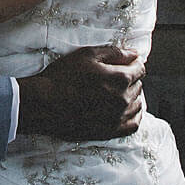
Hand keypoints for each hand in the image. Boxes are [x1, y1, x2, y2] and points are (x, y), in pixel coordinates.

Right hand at [16, 45, 144, 140]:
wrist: (44, 104)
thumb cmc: (63, 77)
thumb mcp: (87, 55)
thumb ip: (115, 53)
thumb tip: (135, 54)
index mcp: (120, 78)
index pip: (140, 69)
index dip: (132, 64)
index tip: (124, 64)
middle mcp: (123, 99)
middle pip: (138, 86)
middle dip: (130, 80)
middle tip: (113, 77)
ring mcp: (117, 117)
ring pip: (137, 104)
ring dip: (131, 97)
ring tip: (117, 93)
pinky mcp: (110, 131)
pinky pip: (133, 124)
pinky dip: (133, 115)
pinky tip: (125, 110)